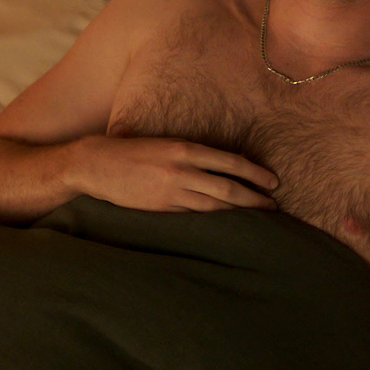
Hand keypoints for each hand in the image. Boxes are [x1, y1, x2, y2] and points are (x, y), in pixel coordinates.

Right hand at [74, 136, 278, 212]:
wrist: (96, 164)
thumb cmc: (134, 150)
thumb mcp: (167, 143)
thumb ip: (194, 155)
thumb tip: (226, 167)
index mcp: (185, 148)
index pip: (231, 163)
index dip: (255, 174)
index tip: (272, 182)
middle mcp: (181, 170)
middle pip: (228, 190)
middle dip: (254, 199)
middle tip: (273, 207)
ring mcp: (170, 192)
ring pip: (213, 207)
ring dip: (238, 214)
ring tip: (257, 219)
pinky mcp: (161, 210)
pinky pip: (193, 217)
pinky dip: (213, 222)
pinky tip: (226, 226)